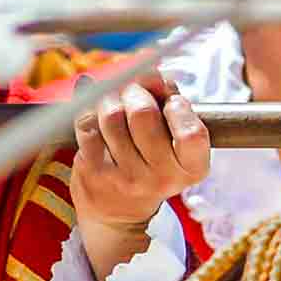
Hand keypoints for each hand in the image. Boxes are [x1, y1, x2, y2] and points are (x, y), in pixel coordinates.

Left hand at [71, 76, 210, 228]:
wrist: (119, 215)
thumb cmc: (152, 163)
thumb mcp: (175, 140)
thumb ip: (171, 101)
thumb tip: (149, 65)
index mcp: (191, 168)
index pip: (192, 133)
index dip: (178, 107)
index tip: (172, 101)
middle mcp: (162, 178)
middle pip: (143, 114)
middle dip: (136, 91)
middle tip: (134, 90)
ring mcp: (126, 178)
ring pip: (112, 115)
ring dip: (111, 98)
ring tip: (114, 100)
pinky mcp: (95, 173)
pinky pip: (88, 126)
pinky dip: (91, 113)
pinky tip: (98, 118)